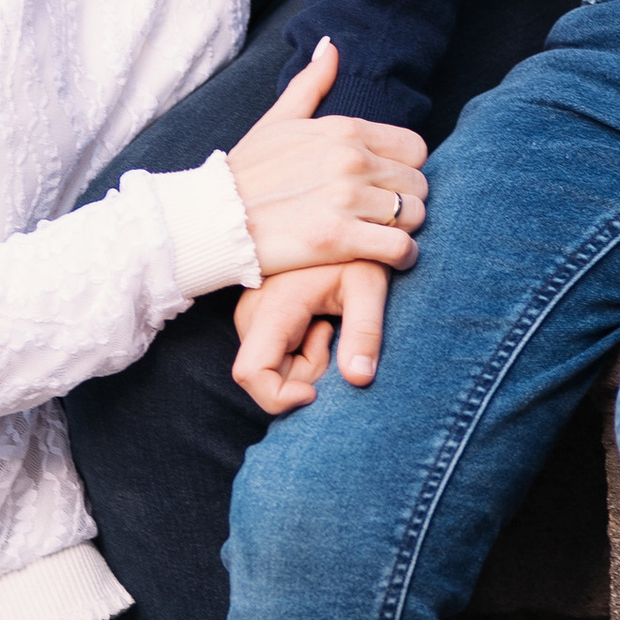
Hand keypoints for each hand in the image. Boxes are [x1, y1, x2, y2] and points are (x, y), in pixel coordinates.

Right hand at [223, 38, 427, 281]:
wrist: (212, 218)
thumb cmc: (245, 172)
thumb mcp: (277, 119)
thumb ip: (312, 83)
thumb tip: (331, 46)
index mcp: (344, 130)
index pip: (415, 148)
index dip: (405, 169)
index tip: (387, 185)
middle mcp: (351, 160)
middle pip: (418, 183)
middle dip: (406, 200)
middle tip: (385, 216)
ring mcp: (345, 199)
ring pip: (415, 214)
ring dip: (405, 229)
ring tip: (385, 236)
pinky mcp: (338, 238)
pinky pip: (401, 247)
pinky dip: (403, 256)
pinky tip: (389, 259)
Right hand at [233, 259, 393, 414]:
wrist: (340, 222)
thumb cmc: (356, 252)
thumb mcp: (369, 285)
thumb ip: (365, 332)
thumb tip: (360, 380)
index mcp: (273, 308)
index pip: (250, 374)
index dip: (279, 396)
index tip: (317, 392)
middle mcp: (251, 315)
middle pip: (267, 377)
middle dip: (306, 373)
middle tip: (333, 334)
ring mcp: (250, 317)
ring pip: (273, 369)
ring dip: (307, 361)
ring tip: (326, 322)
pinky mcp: (257, 319)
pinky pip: (275, 356)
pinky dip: (302, 351)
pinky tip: (317, 320)